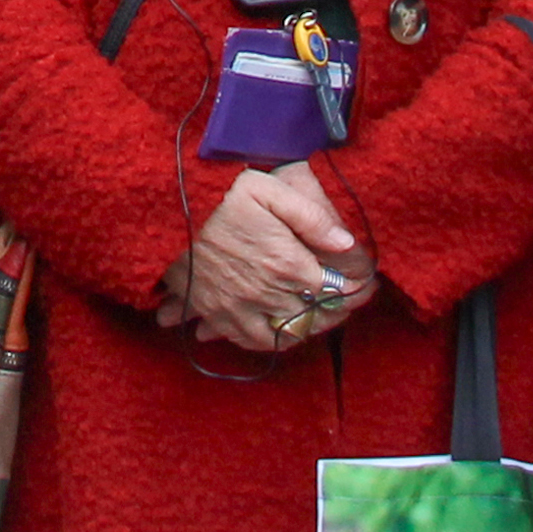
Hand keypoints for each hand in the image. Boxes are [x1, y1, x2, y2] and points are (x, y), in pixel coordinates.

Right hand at [161, 163, 379, 354]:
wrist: (163, 215)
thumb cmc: (217, 196)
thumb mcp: (268, 190)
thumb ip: (311, 215)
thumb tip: (346, 242)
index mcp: (286, 262)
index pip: (336, 289)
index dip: (358, 288)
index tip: (368, 283)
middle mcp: (268, 293)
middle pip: (316, 316)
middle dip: (338, 311)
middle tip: (349, 303)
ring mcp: (241, 308)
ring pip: (287, 334)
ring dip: (308, 329)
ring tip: (319, 318)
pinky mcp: (218, 315)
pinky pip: (252, 341)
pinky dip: (273, 340)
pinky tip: (281, 328)